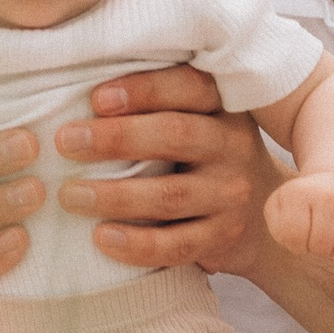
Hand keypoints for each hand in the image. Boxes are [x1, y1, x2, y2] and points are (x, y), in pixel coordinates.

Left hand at [51, 65, 278, 277]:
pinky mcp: (224, 239)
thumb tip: (76, 91)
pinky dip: (136, 244)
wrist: (267, 216)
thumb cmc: (208, 158)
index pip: (191, 87)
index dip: (144, 90)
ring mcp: (231, 196)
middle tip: (66, 142)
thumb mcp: (202, 119)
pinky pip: (177, 245)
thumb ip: (160, 104)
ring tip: (70, 195)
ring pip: (170, 195)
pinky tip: (102, 238)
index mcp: (224, 107)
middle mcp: (234, 147)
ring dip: (114, 195)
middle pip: (176, 136)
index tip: (96, 99)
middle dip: (116, 138)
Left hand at [265, 172, 333, 263]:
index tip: (298, 235)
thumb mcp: (279, 208)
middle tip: (316, 237)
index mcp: (300, 192)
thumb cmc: (302, 204)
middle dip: (316, 249)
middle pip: (321, 244)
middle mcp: (329, 195)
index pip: (294, 236)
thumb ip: (278, 227)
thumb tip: (296, 243)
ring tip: (330, 239)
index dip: (295, 244)